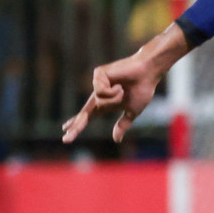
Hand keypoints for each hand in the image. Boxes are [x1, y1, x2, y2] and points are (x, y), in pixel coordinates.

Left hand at [61, 25, 187, 143]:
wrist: (148, 72)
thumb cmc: (143, 89)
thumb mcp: (132, 111)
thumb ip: (123, 124)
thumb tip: (117, 140)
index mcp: (105, 103)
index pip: (88, 116)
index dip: (77, 124)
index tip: (65, 131)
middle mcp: (98, 94)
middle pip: (84, 113)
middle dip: (77, 125)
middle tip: (65, 136)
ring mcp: (97, 84)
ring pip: (99, 102)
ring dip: (115, 99)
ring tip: (124, 89)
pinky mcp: (98, 75)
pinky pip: (101, 91)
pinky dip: (113, 91)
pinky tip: (120, 84)